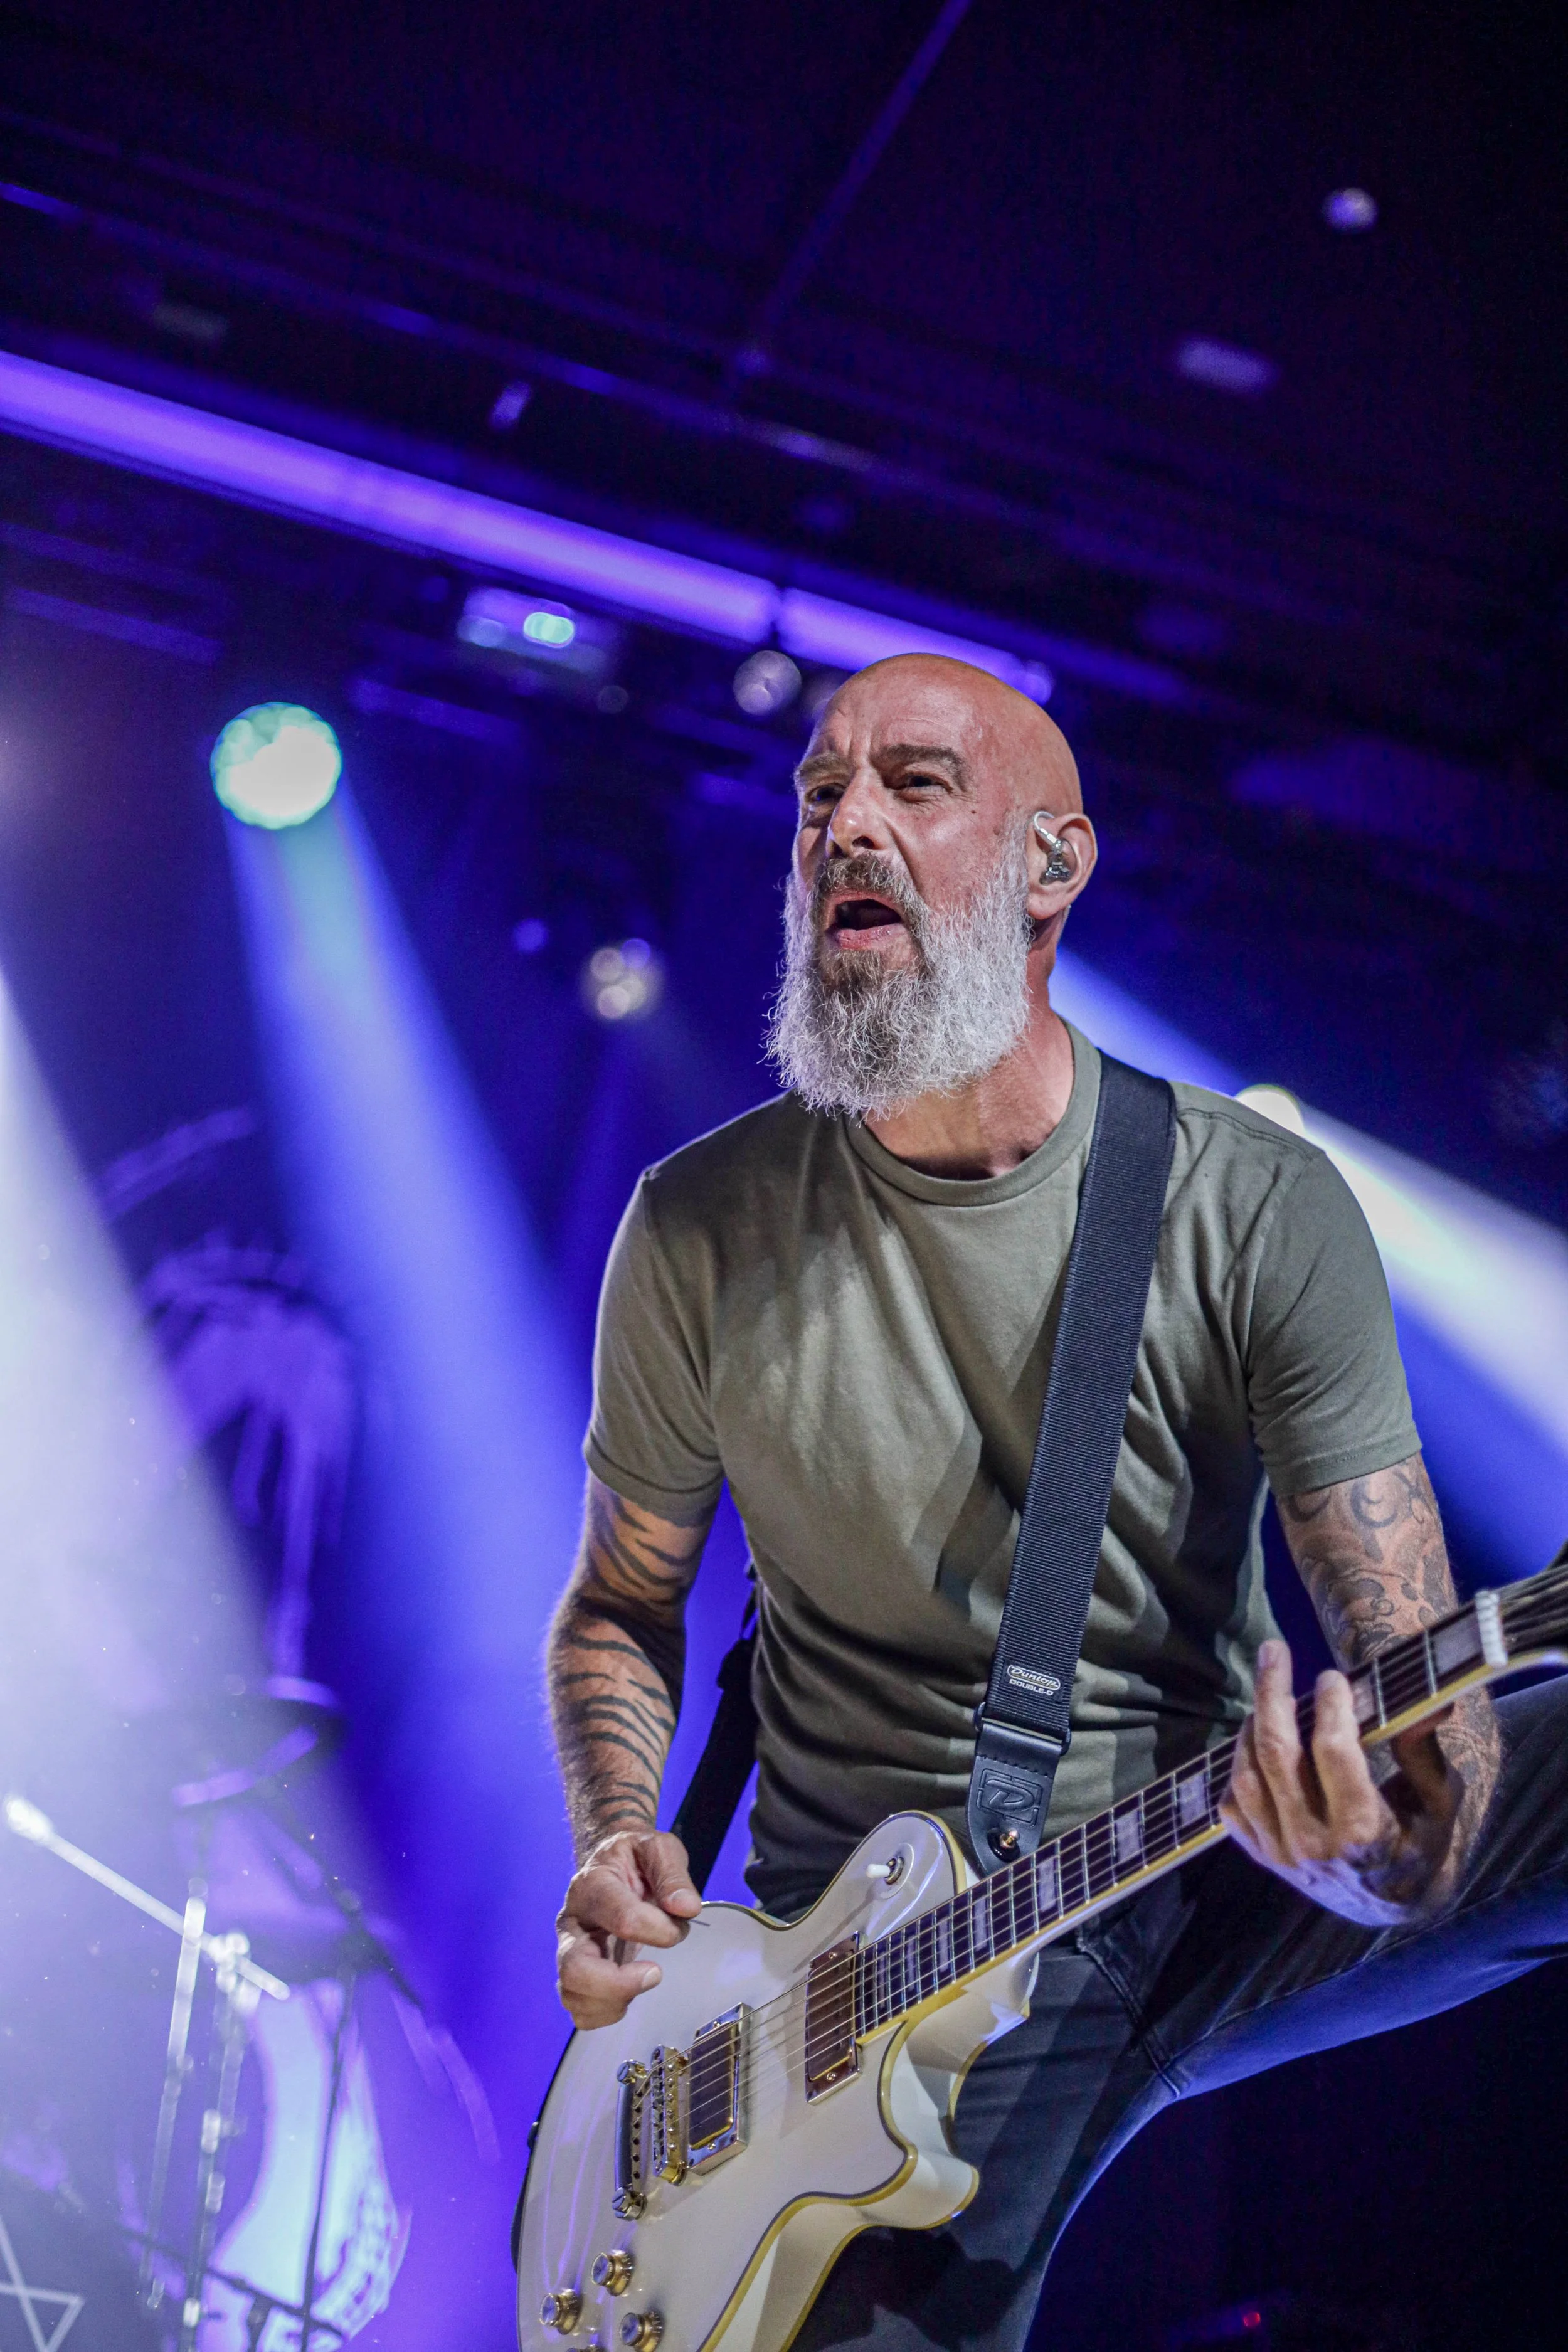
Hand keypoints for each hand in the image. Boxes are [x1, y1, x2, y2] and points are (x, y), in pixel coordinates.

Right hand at [556, 1828, 700, 2027]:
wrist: (610, 1861)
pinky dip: (605, 2013)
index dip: (658, 1930)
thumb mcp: (659, 1848)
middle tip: (656, 1972)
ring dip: (614, 2001)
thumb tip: (686, 1908)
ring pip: (572, 1995)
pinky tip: (629, 1994)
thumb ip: (673, 1875)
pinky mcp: (575, 1973)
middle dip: (619, 1983)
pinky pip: (579, 2010)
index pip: (620, 1918)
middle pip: (575, 1968)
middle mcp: (572, 1922)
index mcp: (592, 1885)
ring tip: (644, 1981)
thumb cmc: (634, 1858)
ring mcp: (569, 1950)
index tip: (678, 1927)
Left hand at [1220, 1639, 1462, 1925]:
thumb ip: (1425, 1753)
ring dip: (1251, 1725)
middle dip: (1272, 1692)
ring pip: (1247, 1775)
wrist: (1395, 1904)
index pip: (1333, 1751)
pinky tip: (1253, 1738)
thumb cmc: (1423, 1840)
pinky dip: (1237, 1767)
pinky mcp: (1263, 1859)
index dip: (1330, 1705)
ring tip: (1267, 1689)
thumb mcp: (1439, 1802)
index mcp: (1363, 1831)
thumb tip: (1434, 1703)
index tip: (1332, 1675)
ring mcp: (1282, 1855)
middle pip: (1277, 1753)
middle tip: (1274, 1649)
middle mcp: (1315, 1845)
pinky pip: (1232, 1806)